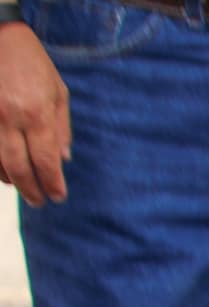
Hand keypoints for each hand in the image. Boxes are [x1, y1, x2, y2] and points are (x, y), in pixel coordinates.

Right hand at [0, 23, 69, 207]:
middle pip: (19, 167)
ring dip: (9, 179)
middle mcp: (10, 118)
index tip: (58, 197)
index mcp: (36, 113)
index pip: (46, 161)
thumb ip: (61, 127)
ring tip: (21, 188)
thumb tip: (63, 159)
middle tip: (38, 202)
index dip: (52, 184)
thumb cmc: (32, 62)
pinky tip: (2, 172)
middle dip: (30, 189)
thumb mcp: (57, 91)